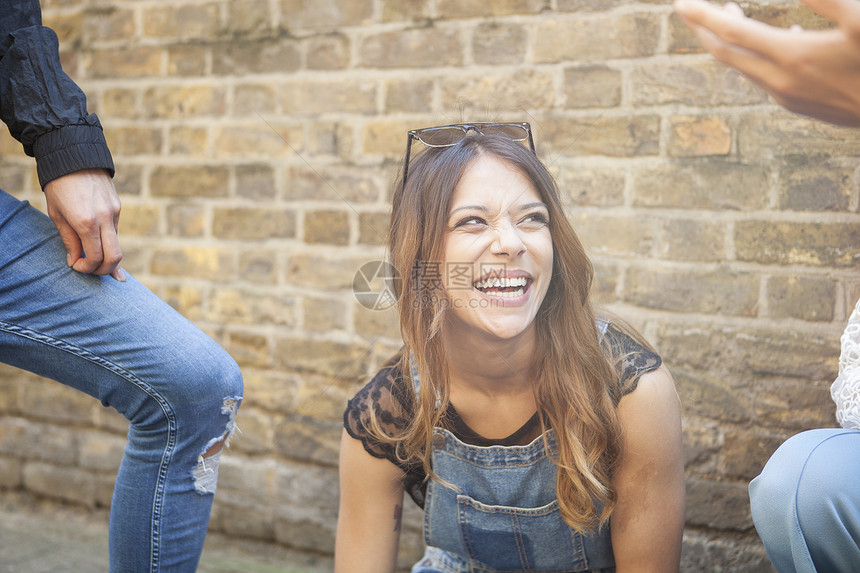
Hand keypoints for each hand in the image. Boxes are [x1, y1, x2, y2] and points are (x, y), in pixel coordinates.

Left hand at [43, 169, 125, 280]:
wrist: (74, 156)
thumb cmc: (59, 186)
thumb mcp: (57, 214)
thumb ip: (69, 240)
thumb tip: (75, 260)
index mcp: (86, 222)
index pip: (95, 257)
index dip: (86, 268)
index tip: (76, 266)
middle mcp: (105, 218)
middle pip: (115, 256)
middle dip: (104, 269)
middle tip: (90, 269)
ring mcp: (115, 212)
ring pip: (116, 244)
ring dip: (106, 254)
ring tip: (91, 255)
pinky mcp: (118, 206)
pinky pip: (115, 230)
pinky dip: (107, 240)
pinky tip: (98, 239)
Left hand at [674, 0, 859, 127]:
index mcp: (791, 57)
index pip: (732, 32)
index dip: (703, 15)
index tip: (678, 2)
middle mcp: (781, 82)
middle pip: (728, 54)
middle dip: (706, 29)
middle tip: (688, 8)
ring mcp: (789, 98)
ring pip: (746, 67)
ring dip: (732, 42)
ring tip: (729, 17)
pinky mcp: (801, 107)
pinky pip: (766, 79)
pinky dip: (758, 57)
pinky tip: (779, 40)